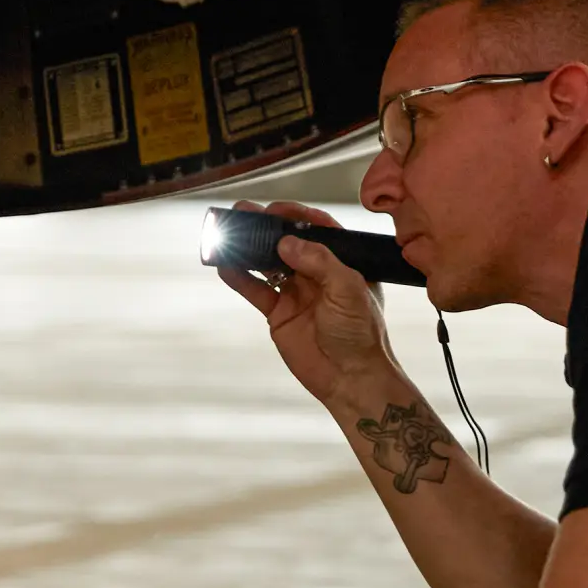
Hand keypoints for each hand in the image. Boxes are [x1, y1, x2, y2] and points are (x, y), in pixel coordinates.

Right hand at [217, 200, 398, 408]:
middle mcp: (317, 274)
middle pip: (287, 242)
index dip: (296, 215)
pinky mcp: (279, 313)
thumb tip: (288, 242)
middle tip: (243, 213)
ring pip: (267, 263)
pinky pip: (256, 290)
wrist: (351, 378)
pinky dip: (239, 277)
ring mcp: (296, 293)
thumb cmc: (362, 334)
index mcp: (342, 262)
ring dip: (248, 249)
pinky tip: (225, 266)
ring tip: (228, 233)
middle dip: (265, 227)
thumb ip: (320, 262)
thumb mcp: (348, 290)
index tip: (275, 209)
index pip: (317, 229)